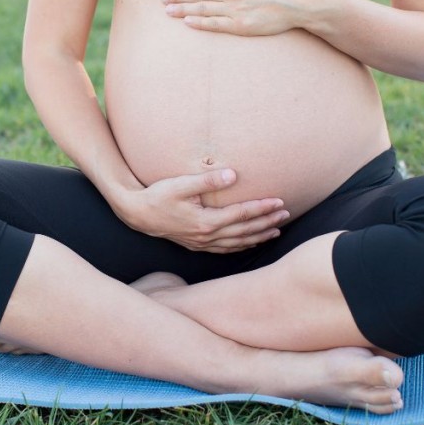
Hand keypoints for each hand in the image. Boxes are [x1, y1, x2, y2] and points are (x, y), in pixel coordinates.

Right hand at [117, 168, 289, 252]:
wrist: (137, 213)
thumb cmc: (157, 196)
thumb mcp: (180, 184)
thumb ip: (207, 180)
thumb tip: (233, 175)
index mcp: (206, 222)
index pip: (241, 215)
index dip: (262, 208)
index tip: (279, 201)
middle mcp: (207, 236)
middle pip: (244, 231)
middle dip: (267, 222)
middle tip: (286, 214)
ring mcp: (202, 243)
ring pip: (238, 243)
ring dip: (258, 236)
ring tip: (276, 230)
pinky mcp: (197, 245)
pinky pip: (226, 249)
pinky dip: (242, 246)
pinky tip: (250, 242)